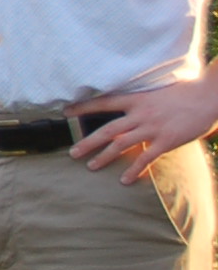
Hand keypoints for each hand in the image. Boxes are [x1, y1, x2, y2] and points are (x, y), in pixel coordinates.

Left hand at [73, 79, 217, 183]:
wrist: (210, 96)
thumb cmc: (188, 90)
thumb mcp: (159, 89)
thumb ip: (144, 98)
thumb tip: (133, 103)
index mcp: (138, 99)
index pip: (104, 102)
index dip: (84, 107)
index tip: (66, 112)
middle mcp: (141, 114)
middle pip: (108, 129)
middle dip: (88, 142)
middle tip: (72, 152)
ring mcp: (153, 128)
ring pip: (121, 145)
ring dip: (104, 157)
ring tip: (91, 166)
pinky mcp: (166, 140)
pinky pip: (145, 157)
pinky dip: (134, 169)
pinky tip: (125, 180)